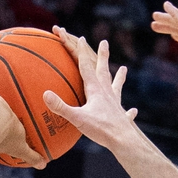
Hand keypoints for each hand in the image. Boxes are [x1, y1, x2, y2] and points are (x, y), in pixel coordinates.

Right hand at [42, 27, 137, 150]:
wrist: (124, 140)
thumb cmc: (101, 128)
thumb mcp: (77, 118)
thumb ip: (61, 106)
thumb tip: (45, 94)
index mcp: (95, 90)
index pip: (86, 66)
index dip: (81, 52)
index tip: (80, 38)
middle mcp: (107, 93)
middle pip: (103, 70)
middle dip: (102, 56)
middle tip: (105, 42)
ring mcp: (115, 104)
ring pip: (116, 86)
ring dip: (119, 77)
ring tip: (124, 69)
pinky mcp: (121, 117)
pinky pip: (124, 111)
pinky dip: (127, 110)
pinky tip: (132, 110)